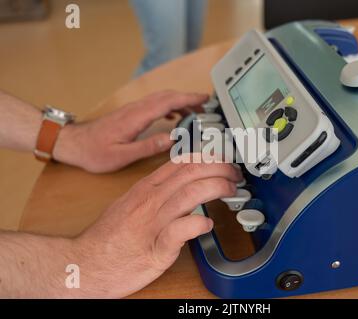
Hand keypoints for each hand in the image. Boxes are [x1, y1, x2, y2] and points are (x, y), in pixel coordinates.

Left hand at [53, 91, 208, 172]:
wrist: (73, 143)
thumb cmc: (94, 152)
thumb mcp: (121, 156)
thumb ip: (148, 147)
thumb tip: (172, 139)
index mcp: (136, 118)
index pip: (168, 102)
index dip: (188, 98)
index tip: (204, 98)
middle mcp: (136, 109)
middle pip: (167, 96)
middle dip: (189, 98)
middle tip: (206, 106)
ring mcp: (133, 109)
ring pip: (161, 98)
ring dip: (180, 101)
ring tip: (195, 112)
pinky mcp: (131, 113)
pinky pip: (155, 104)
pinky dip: (169, 106)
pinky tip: (174, 116)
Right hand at [71, 159, 241, 297]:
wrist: (86, 263)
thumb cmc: (109, 237)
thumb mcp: (130, 203)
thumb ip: (155, 192)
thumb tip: (180, 185)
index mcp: (146, 189)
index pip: (181, 162)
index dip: (207, 158)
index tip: (222, 161)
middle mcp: (151, 200)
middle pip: (191, 172)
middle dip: (219, 168)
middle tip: (234, 175)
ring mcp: (153, 222)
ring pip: (191, 194)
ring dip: (217, 188)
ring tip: (230, 191)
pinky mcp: (156, 248)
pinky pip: (181, 230)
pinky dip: (198, 224)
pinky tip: (207, 225)